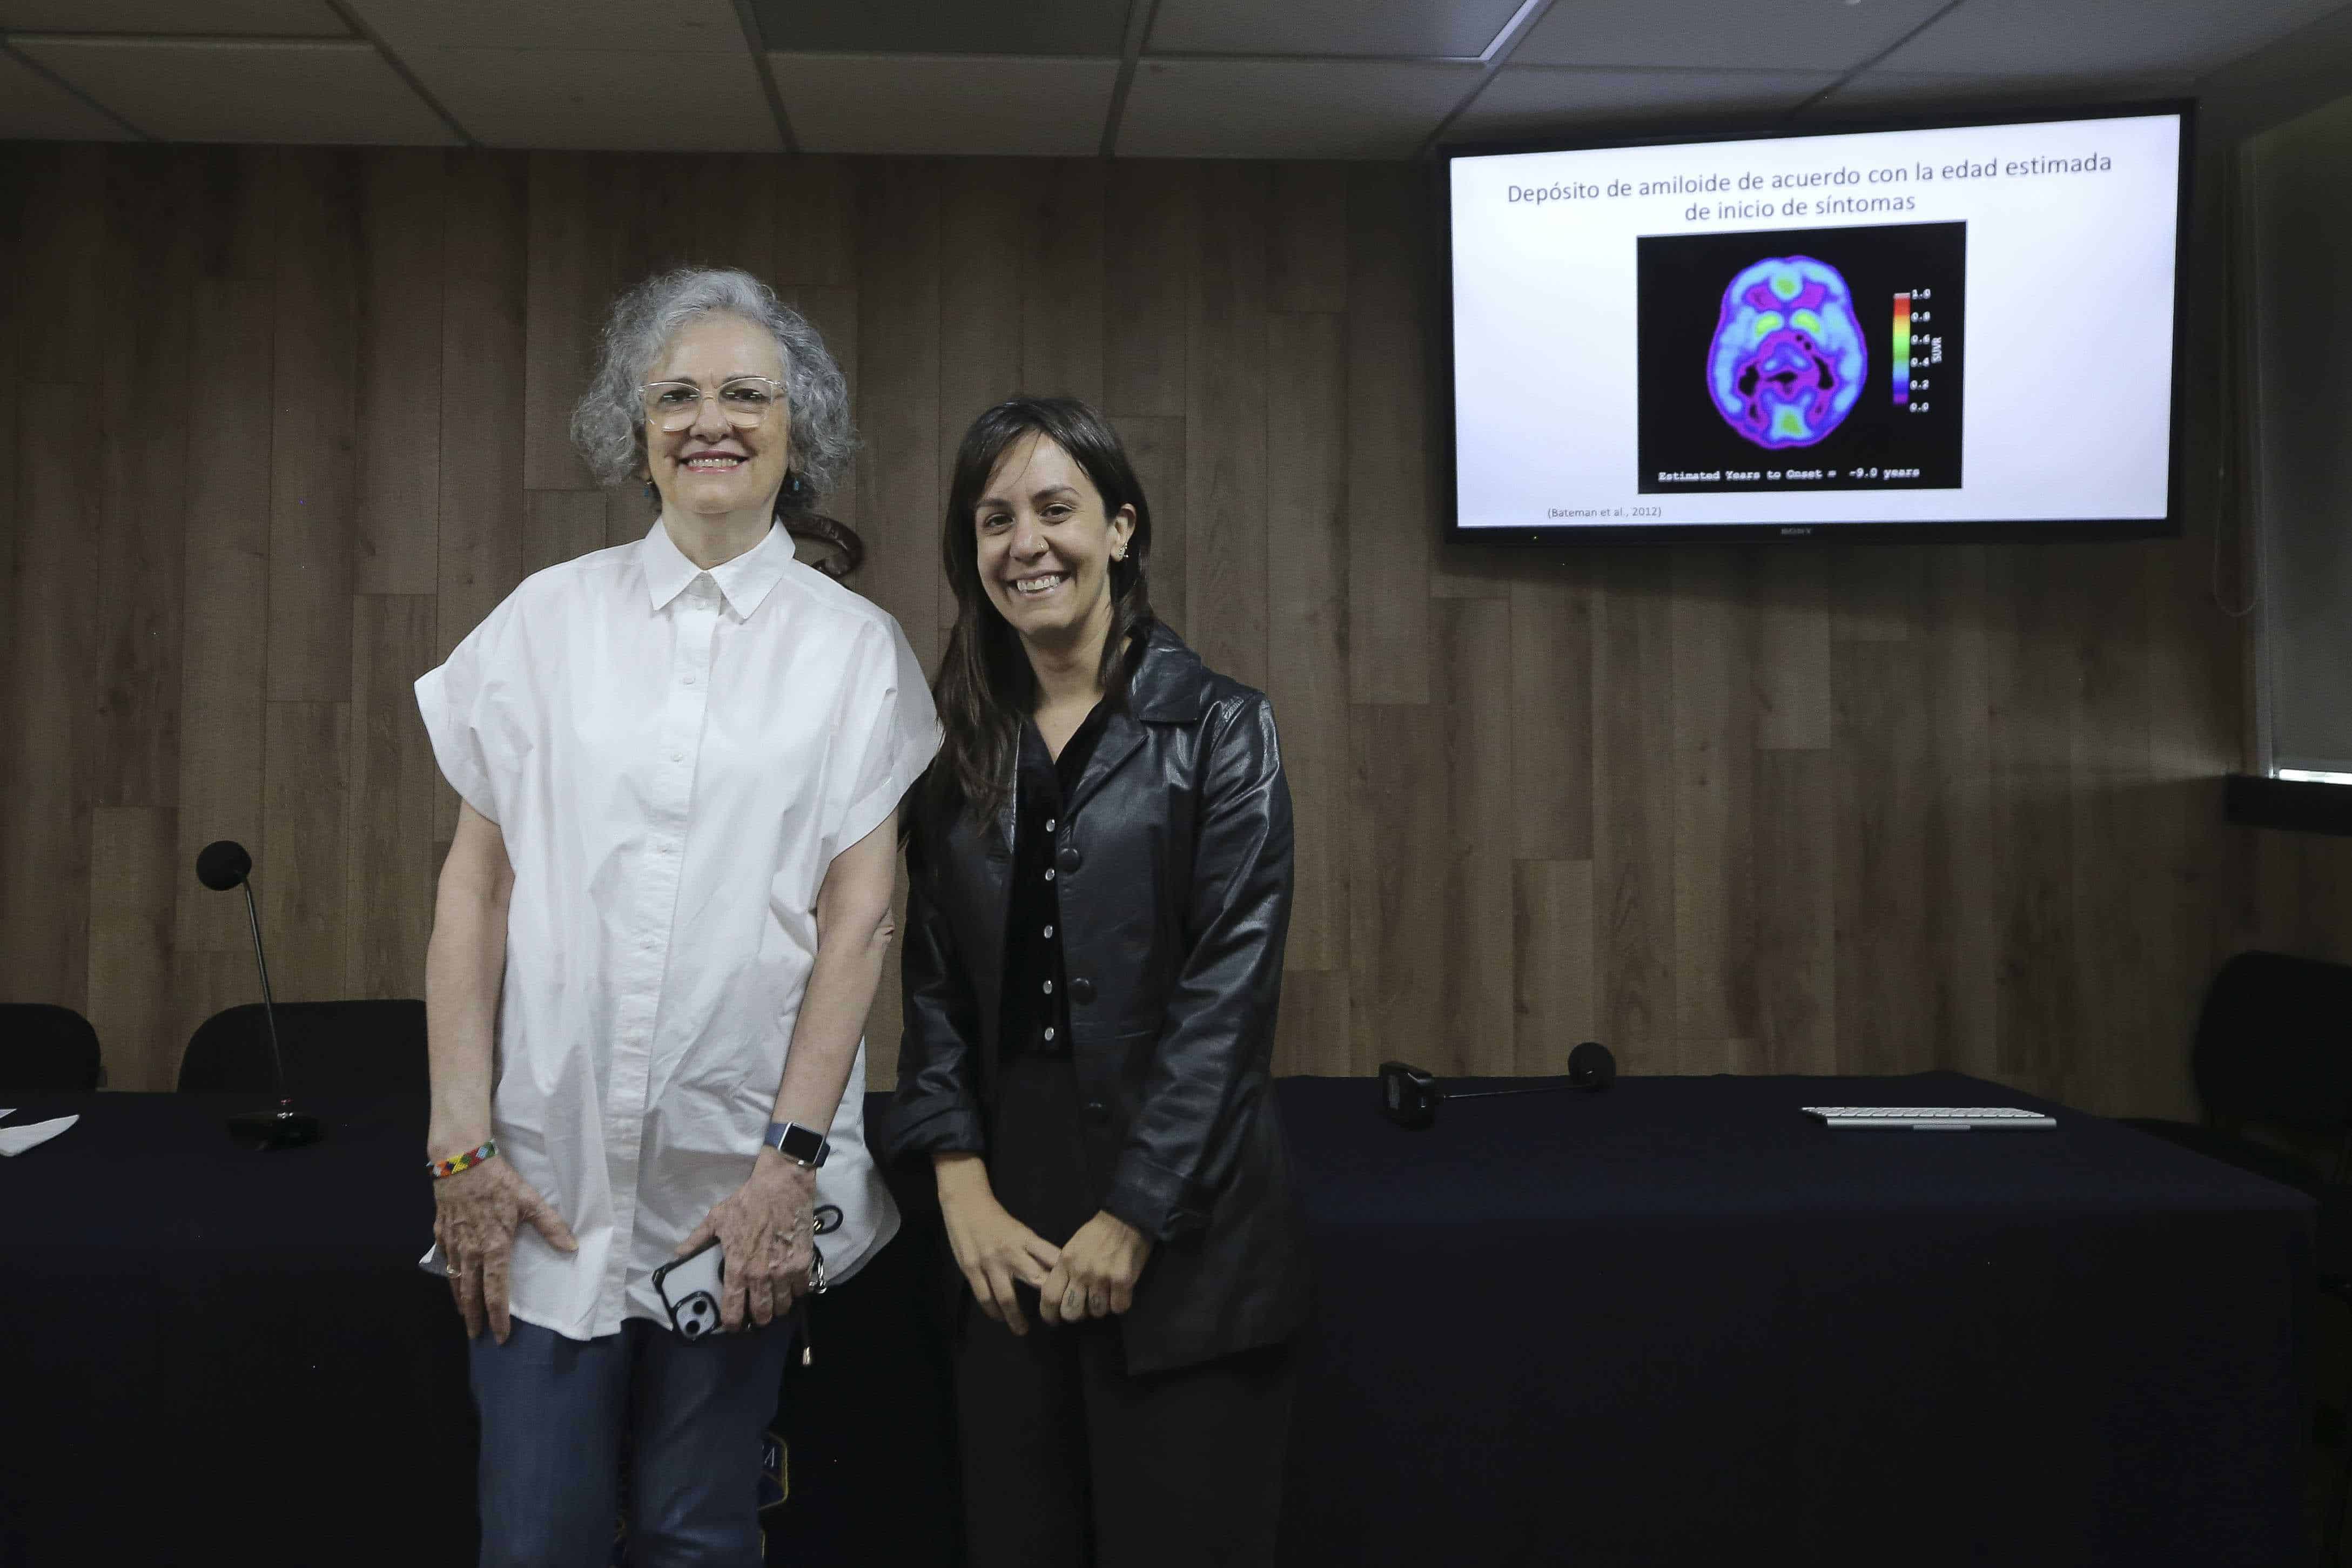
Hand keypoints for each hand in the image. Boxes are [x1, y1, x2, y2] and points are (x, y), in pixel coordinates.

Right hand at [432, 1156, 577, 1344]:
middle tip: (476, 1335)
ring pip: (454, 1280)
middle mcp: (471, 1251)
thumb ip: (551, 1226)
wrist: (461, 1162)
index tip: (500, 1335)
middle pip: (471, 1292)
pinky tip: (451, 1281)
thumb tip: (572, 1248)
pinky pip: (444, 1261)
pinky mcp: (441, 1233)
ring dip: (460, 1301)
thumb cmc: (498, 1181)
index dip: (498, 1316)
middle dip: (475, 1316)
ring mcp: (453, 1243)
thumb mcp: (530, 1201)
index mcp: (494, 1247)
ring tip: (465, 1316)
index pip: (496, 1290)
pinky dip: (448, 1277)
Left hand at [676, 1150, 815, 1332]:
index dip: (732, 1323)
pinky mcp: (802, 1263)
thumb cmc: (748, 1203)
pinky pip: (801, 1290)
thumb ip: (697, 1240)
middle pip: (762, 1315)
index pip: (733, 1310)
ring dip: (777, 1306)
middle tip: (756, 1312)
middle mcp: (760, 1276)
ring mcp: (784, 1272)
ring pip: (782, 1306)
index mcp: (737, 1269)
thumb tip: (678, 1254)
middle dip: (758, 1318)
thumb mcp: (716, 1219)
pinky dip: (796, 1291)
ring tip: (774, 1300)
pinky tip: (791, 1285)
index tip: (733, 1324)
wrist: (781, 1187)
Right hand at [934, 1154, 1060, 1334]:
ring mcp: (990, 1262)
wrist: (966, 1204)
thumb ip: (1035, 1250)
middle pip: (1035, 1279)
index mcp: (1026, 1238)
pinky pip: (984, 1296)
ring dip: (1015, 1317)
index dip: (1065, 1276)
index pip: (1052, 1258)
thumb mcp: (1021, 1231)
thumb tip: (1057, 1270)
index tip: (1074, 1292)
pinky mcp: (971, 1269)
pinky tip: (999, 1317)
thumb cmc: (997, 1220)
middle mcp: (1011, 1251)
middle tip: (1054, 1318)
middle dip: (1045, 1300)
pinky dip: (993, 1310)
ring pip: (1006, 1296)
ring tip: (1022, 1330)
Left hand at [1037, 1211, 1152, 1326]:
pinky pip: (1118, 1307)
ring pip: (1097, 1312)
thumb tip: (1061, 1296)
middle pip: (1071, 1312)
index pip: (1049, 1297)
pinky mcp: (1123, 1280)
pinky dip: (1119, 1304)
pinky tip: (1120, 1292)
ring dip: (1101, 1308)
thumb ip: (1065, 1270)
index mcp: (1065, 1262)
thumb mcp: (1073, 1248)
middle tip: (1084, 1306)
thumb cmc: (1098, 1232)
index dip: (1049, 1314)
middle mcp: (1081, 1271)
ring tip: (1105, 1294)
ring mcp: (1102, 1277)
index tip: (1054, 1319)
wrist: (1127, 1216)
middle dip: (1078, 1315)